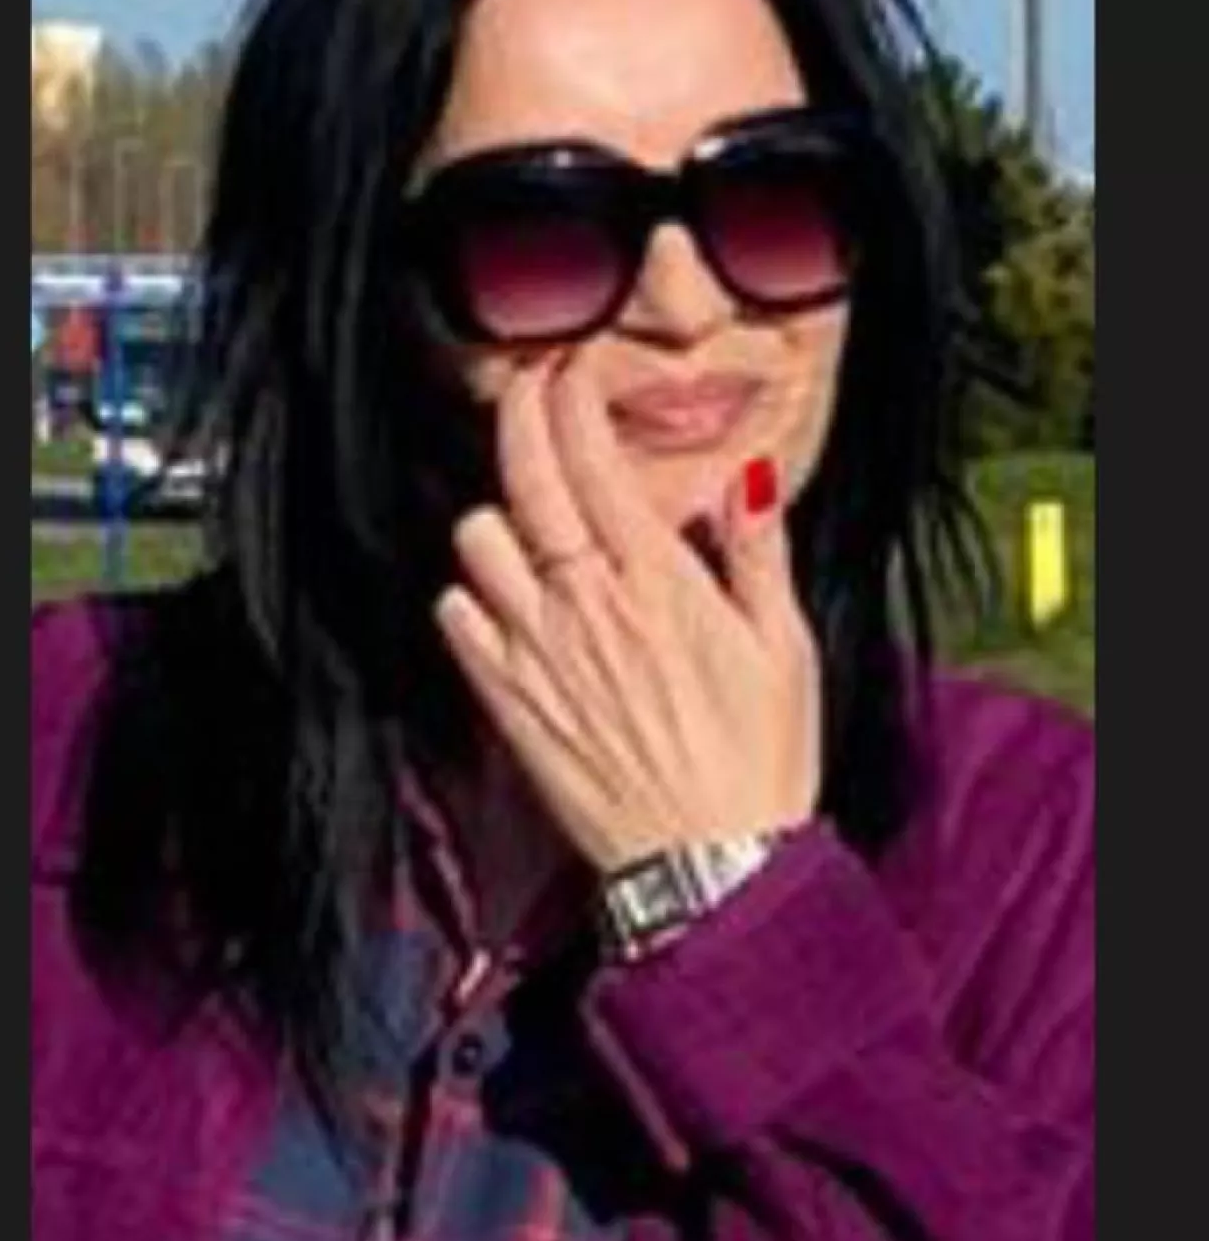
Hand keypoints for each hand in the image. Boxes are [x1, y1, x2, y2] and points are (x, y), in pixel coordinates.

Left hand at [432, 359, 821, 874]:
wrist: (710, 868)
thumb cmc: (760, 761)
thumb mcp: (784, 648)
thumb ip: (757, 552)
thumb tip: (748, 476)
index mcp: (657, 582)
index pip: (592, 462)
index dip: (569, 402)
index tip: (567, 373)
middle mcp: (585, 605)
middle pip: (524, 481)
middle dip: (519, 419)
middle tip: (526, 395)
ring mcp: (537, 653)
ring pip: (477, 542)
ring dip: (497, 517)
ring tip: (525, 520)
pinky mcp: (508, 703)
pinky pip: (456, 618)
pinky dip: (468, 593)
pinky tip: (499, 597)